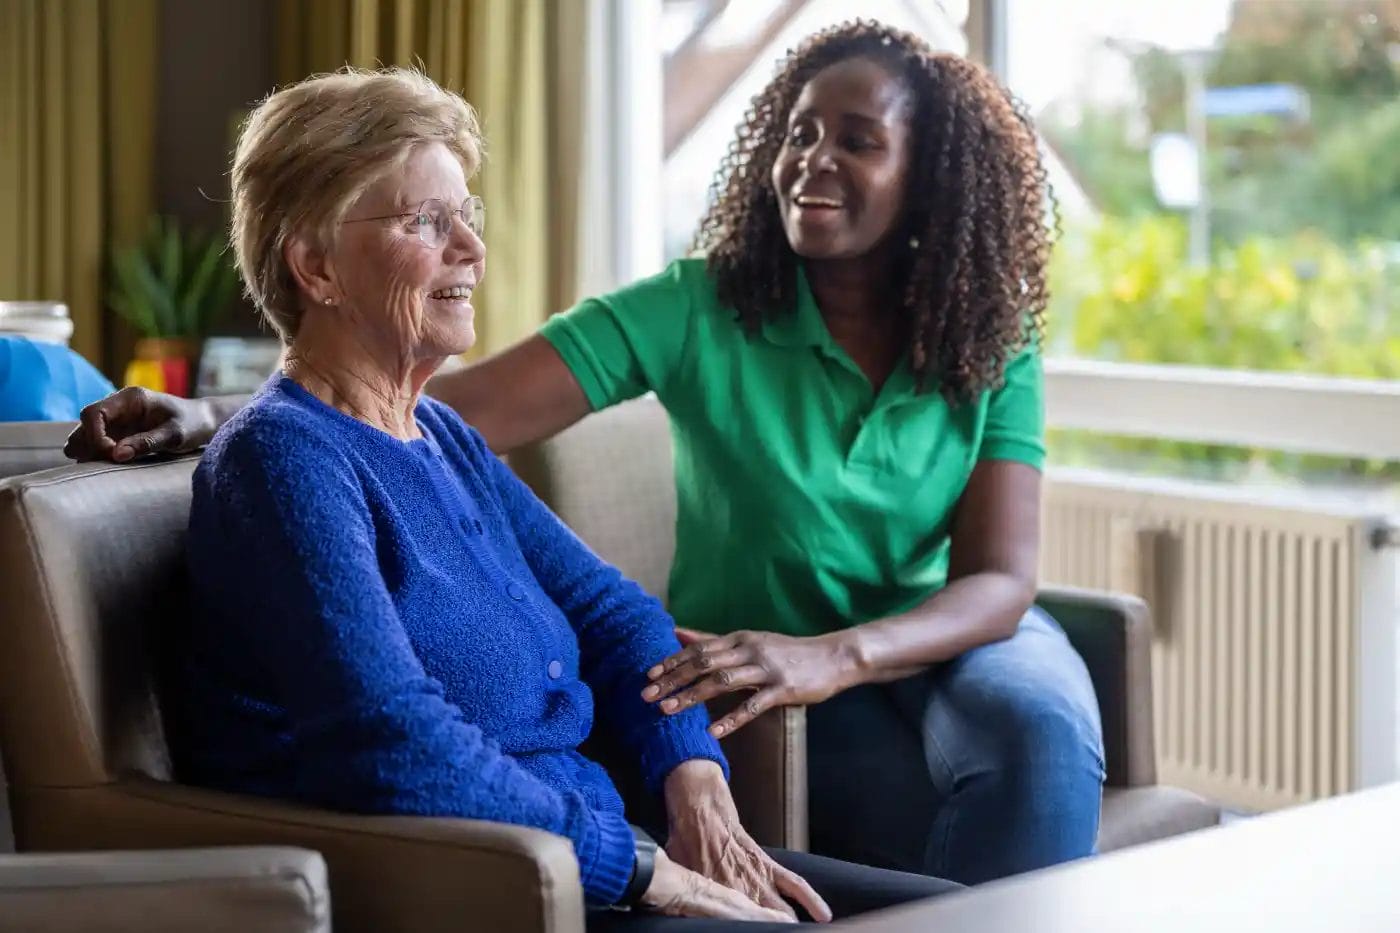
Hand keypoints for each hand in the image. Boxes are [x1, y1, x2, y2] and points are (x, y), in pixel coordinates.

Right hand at [64, 387, 212, 461]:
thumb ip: (148, 442)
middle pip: (84, 425)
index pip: (93, 413)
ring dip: (89, 452)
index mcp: (130, 398)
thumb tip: (117, 454)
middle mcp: (118, 407)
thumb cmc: (193, 424)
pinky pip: (97, 445)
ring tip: (105, 467)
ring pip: (86, 436)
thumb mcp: (176, 434)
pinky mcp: (119, 434)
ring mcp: (117, 421)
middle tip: (104, 464)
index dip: (94, 435)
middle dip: (88, 445)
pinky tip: (108, 467)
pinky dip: (97, 456)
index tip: (110, 453)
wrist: (205, 423)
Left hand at [643, 629, 857, 737]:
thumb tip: (680, 632)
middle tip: (647, 694)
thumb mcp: (751, 641)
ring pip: (722, 681)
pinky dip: (731, 719)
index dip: (672, 660)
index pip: (699, 648)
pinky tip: (713, 731)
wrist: (832, 657)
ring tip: (668, 710)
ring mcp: (767, 669)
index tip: (649, 674)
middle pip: (704, 663)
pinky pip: (752, 706)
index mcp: (740, 638)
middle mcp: (750, 649)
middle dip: (673, 679)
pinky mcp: (783, 689)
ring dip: (692, 696)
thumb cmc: (788, 652)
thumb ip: (715, 640)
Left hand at [662, 761, 830, 921]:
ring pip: (781, 910)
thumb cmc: (685, 838)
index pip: (731, 922)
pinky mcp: (767, 863)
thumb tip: (682, 905)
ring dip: (790, 924)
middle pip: (760, 922)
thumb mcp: (678, 870)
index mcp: (714, 893)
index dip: (742, 930)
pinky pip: (794, 883)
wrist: (699, 806)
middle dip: (772, 929)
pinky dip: (810, 898)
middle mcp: (738, 889)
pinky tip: (823, 914)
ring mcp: (756, 877)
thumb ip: (687, 892)